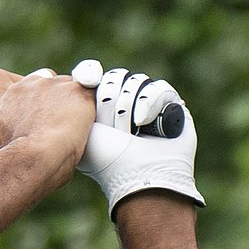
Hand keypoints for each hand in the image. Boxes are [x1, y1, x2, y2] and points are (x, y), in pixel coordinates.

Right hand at [0, 67, 94, 186]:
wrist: (37, 158)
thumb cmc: (21, 162)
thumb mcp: (5, 143)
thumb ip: (16, 129)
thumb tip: (28, 138)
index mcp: (2, 103)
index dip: (11, 83)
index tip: (21, 95)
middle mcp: (22, 89)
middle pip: (38, 79)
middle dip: (48, 95)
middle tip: (56, 118)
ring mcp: (49, 85)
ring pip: (65, 84)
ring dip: (70, 100)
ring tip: (74, 125)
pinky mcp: (75, 89)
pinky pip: (89, 89)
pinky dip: (90, 102)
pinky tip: (90, 119)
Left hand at [73, 62, 204, 218]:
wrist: (139, 173)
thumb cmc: (107, 158)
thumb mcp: (82, 128)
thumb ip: (75, 101)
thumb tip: (80, 75)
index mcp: (102, 107)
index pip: (98, 76)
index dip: (94, 81)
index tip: (90, 89)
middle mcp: (125, 102)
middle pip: (116, 77)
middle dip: (110, 104)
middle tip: (113, 129)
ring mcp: (148, 103)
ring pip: (136, 82)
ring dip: (128, 110)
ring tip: (130, 132)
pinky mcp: (172, 105)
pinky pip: (159, 89)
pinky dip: (149, 106)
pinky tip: (144, 124)